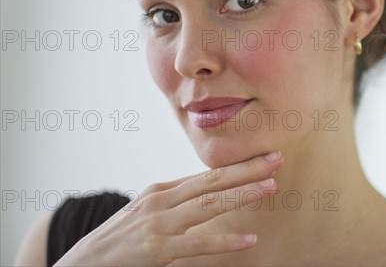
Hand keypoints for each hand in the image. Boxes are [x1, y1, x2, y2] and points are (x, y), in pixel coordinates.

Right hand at [54, 151, 282, 265]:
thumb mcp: (146, 211)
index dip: (238, 165)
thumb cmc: (118, 239)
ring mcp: (159, 224)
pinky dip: (225, 241)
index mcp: (162, 190)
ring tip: (271, 187)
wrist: (81, 264)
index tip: (265, 156)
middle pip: (212, 181)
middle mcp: (162, 201)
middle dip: (247, 169)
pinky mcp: (157, 250)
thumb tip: (207, 192)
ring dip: (242, 195)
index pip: (207, 174)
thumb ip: (175, 201)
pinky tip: (249, 239)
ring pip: (209, 205)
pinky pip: (198, 244)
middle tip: (277, 158)